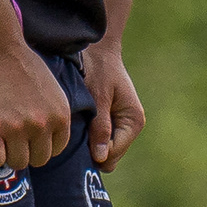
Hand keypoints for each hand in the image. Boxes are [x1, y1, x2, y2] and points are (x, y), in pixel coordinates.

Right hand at [0, 42, 76, 174]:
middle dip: (26, 153)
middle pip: (38, 160)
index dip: (41, 146)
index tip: (30, 140)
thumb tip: (50, 134)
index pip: (57, 149)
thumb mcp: (53, 88)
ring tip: (0, 142)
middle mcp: (43, 125)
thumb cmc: (21, 63)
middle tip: (12, 142)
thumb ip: (54, 112)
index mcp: (60, 115)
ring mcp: (17, 129)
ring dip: (8, 156)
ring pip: (17, 163)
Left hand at [83, 43, 146, 170]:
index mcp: (133, 121)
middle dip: (93, 150)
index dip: (94, 153)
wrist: (98, 49)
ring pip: (104, 150)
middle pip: (110, 156)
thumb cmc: (99, 68)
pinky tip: (78, 126)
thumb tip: (100, 158)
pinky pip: (101, 140)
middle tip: (73, 137)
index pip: (114, 153)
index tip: (74, 142)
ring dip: (89, 143)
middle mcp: (131, 126)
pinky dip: (89, 137)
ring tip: (75, 129)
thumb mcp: (98, 97)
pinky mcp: (111, 121)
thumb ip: (101, 127)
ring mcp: (121, 125)